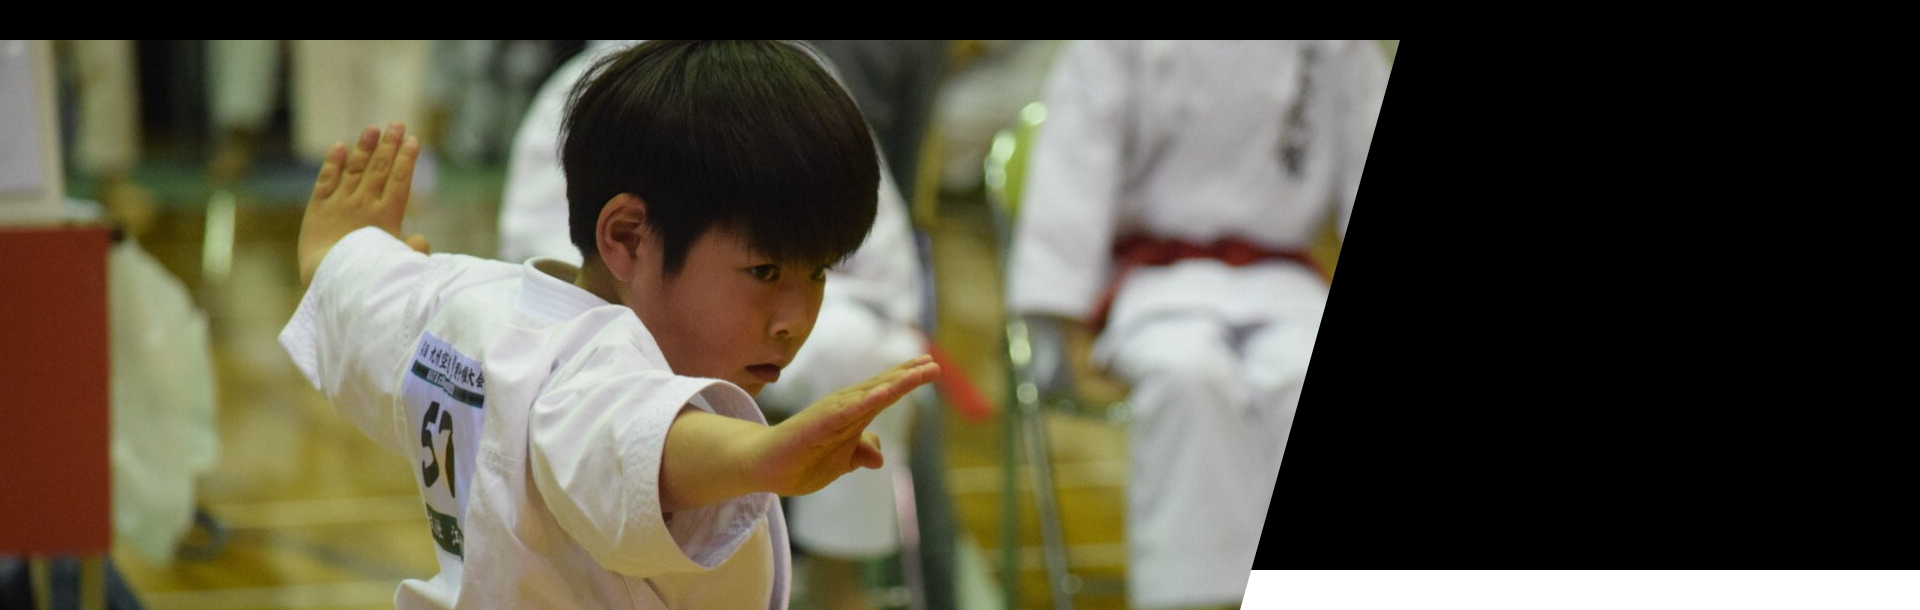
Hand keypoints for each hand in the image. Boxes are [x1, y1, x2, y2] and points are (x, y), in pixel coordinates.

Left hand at [298, 122, 430, 287]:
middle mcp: (363, 204)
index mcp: (386, 217)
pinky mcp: (317, 208)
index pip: (399, 180)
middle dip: (390, 144)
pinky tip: (340, 147)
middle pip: (380, 168)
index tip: (413, 140)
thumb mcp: (399, 263)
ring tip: (374, 128)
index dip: (407, 159)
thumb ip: (413, 249)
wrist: (329, 280)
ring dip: (365, 147)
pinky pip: (325, 180)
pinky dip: (333, 163)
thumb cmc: (368, 276)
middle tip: (398, 124)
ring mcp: (339, 203)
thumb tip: (421, 238)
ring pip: (355, 169)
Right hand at [745, 355, 938, 496]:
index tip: (931, 366)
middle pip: (882, 387)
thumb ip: (861, 453)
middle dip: (909, 375)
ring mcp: (831, 413)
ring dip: (895, 383)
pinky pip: (846, 412)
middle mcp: (844, 407)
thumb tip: (880, 456)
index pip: (884, 392)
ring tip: (918, 373)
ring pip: (869, 395)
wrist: (765, 467)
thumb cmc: (802, 459)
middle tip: (933, 364)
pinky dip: (866, 402)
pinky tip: (884, 394)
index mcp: (852, 414)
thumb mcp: (841, 462)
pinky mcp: (818, 424)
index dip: (907, 379)